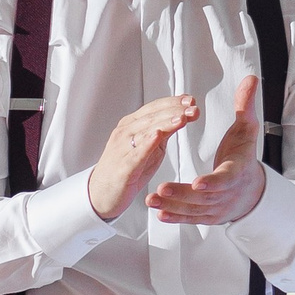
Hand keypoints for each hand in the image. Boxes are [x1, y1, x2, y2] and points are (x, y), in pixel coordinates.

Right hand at [88, 92, 198, 222]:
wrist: (101, 194)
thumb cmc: (127, 170)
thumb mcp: (149, 147)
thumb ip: (163, 133)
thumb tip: (183, 116)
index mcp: (131, 125)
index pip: (154, 108)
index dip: (172, 103)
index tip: (190, 100)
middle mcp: (125, 133)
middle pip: (152, 117)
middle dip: (174, 111)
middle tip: (192, 109)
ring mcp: (122, 149)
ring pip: (145, 131)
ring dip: (165, 123)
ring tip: (182, 118)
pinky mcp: (123, 168)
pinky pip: (136, 154)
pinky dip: (147, 143)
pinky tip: (158, 136)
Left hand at [147, 73, 267, 224]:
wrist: (251, 190)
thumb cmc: (243, 156)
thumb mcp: (247, 129)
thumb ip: (245, 106)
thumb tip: (251, 79)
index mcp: (236, 171)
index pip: (226, 179)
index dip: (213, 182)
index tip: (197, 182)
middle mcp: (227, 193)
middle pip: (204, 197)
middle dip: (182, 194)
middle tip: (161, 189)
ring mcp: (217, 208)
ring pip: (194, 210)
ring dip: (172, 206)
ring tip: (152, 199)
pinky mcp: (207, 216)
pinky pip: (190, 219)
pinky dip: (175, 217)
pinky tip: (159, 213)